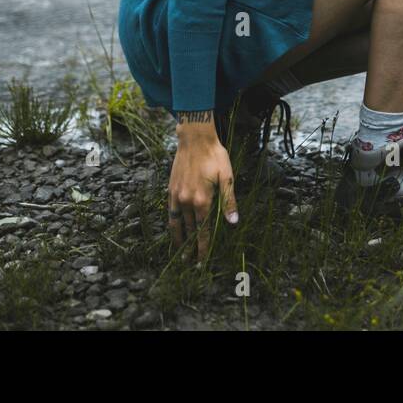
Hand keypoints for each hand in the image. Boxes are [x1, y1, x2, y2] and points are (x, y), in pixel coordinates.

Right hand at [168, 113, 237, 262]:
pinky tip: (173, 229)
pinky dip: (171, 223)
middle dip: (189, 248)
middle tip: (189, 264)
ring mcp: (176, 196)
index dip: (202, 247)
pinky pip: (169, 212)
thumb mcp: (227, 177)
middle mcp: (186, 201)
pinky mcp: (170, 189)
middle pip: (188, 230)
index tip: (201, 262)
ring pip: (175, 223)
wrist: (195, 139)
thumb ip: (228, 201)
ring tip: (179, 252)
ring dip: (178, 239)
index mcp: (202, 200)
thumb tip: (233, 222)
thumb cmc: (215, 156)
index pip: (202, 231)